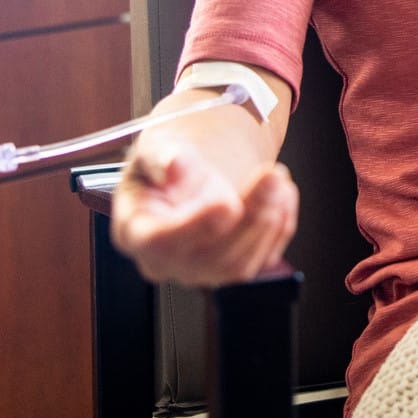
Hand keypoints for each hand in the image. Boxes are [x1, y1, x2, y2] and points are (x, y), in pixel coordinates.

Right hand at [111, 132, 297, 286]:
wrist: (190, 172)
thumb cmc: (166, 163)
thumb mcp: (155, 147)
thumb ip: (162, 155)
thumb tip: (174, 166)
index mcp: (135, 231)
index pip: (158, 242)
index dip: (194, 227)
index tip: (226, 203)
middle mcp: (166, 261)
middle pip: (208, 259)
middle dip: (248, 217)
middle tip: (271, 176)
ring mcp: (200, 269)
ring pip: (239, 266)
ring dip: (268, 221)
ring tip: (278, 178)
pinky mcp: (233, 267)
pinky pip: (264, 258)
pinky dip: (280, 225)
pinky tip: (282, 192)